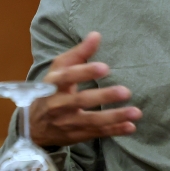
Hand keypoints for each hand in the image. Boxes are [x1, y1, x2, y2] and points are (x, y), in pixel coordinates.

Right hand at [29, 32, 141, 147]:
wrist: (33, 126)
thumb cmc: (49, 90)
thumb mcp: (58, 70)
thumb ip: (78, 53)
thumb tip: (96, 35)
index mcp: (53, 84)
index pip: (68, 77)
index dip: (85, 72)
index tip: (105, 67)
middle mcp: (59, 104)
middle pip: (81, 100)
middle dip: (104, 97)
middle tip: (126, 91)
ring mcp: (68, 122)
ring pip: (92, 121)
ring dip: (115, 117)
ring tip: (136, 112)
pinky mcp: (76, 135)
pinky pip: (97, 133)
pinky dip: (115, 131)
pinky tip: (131, 126)